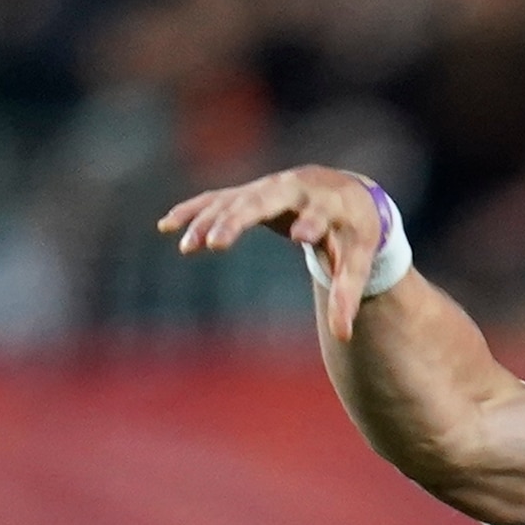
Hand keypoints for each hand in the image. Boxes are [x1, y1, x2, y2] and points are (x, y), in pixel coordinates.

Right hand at [156, 165, 391, 340]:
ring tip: (188, 247)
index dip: (311, 223)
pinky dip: (194, 211)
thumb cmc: (354, 230)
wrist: (345, 190)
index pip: (319, 214)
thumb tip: (343, 336)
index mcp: (327, 204)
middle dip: (237, 220)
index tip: (299, 236)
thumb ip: (348, 294)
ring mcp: (267, 188)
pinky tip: (166, 225)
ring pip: (233, 201)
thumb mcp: (359, 259)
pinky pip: (217, 200)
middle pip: (262, 201)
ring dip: (209, 221)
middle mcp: (293, 188)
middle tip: (215, 244)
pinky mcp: (250, 194)